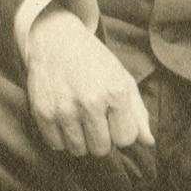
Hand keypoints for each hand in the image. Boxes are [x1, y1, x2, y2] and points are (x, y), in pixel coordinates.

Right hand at [24, 7, 154, 156]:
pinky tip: (63, 118)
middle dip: (101, 138)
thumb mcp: (122, 78)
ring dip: (80, 139)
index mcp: (115, 92)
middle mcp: (90, 102)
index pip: (125, 139)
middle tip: (95, 118)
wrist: (55, 39)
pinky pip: (56, 144)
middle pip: (101, 149)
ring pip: (78, 150)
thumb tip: (149, 143)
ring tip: (78, 117)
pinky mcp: (42, 112)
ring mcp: (64, 108)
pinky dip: (61, 137)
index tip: (113, 118)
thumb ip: (138, 113)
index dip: (120, 131)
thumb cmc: (94, 61)